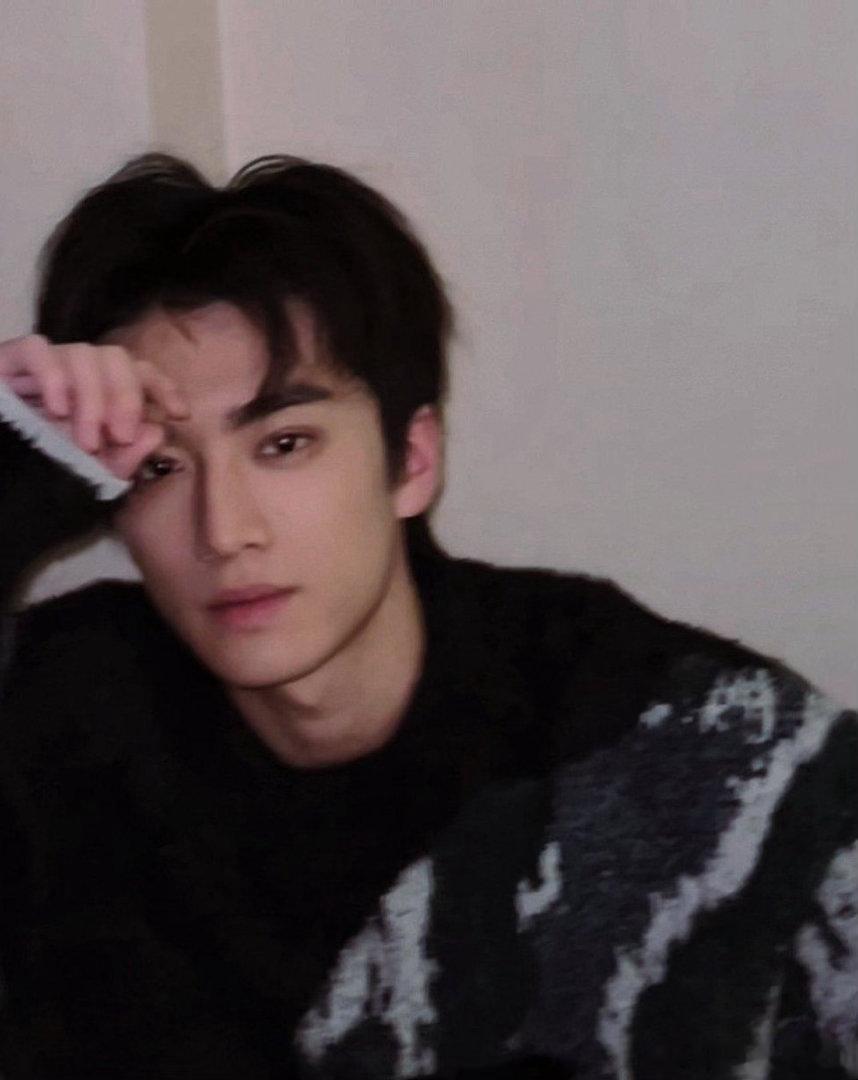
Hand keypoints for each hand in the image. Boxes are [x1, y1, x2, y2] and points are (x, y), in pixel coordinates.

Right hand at [0, 333, 189, 480]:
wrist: (1, 484)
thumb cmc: (46, 475)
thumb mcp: (93, 473)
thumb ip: (126, 456)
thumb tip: (156, 430)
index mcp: (99, 393)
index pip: (138, 371)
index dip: (162, 386)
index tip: (179, 414)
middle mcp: (74, 374)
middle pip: (115, 357)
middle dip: (125, 397)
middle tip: (120, 436)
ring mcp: (41, 366)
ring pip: (82, 353)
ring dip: (92, 398)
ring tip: (85, 441)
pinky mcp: (7, 362)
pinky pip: (37, 348)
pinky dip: (53, 375)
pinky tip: (56, 409)